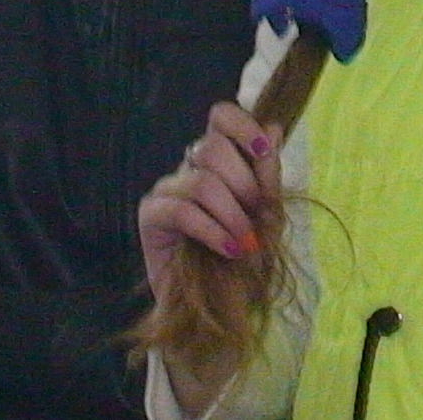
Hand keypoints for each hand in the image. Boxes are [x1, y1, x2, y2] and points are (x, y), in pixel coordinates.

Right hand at [137, 100, 284, 299]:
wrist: (223, 305)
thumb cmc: (245, 256)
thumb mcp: (268, 213)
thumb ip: (268, 173)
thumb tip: (272, 126)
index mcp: (220, 159)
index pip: (221, 116)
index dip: (242, 125)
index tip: (263, 149)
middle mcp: (189, 167)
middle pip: (212, 148)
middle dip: (244, 184)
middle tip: (257, 216)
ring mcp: (167, 189)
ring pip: (201, 182)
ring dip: (232, 216)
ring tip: (245, 243)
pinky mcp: (150, 216)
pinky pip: (181, 211)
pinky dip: (212, 231)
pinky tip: (229, 249)